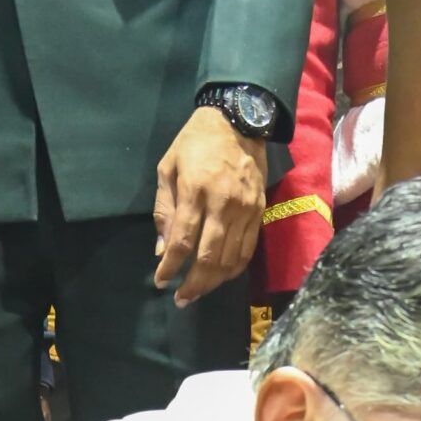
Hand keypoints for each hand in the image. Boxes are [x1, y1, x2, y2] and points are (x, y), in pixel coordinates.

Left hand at [154, 107, 266, 307]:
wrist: (238, 121)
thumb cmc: (196, 142)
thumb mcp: (169, 167)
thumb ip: (164, 209)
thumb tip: (162, 249)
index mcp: (196, 190)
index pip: (183, 241)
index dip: (171, 267)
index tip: (161, 282)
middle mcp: (223, 204)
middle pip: (208, 258)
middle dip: (193, 284)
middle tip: (181, 299)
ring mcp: (245, 211)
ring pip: (229, 260)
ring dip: (212, 282)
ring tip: (197, 292)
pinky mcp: (259, 213)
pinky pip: (246, 252)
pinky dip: (232, 270)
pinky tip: (219, 277)